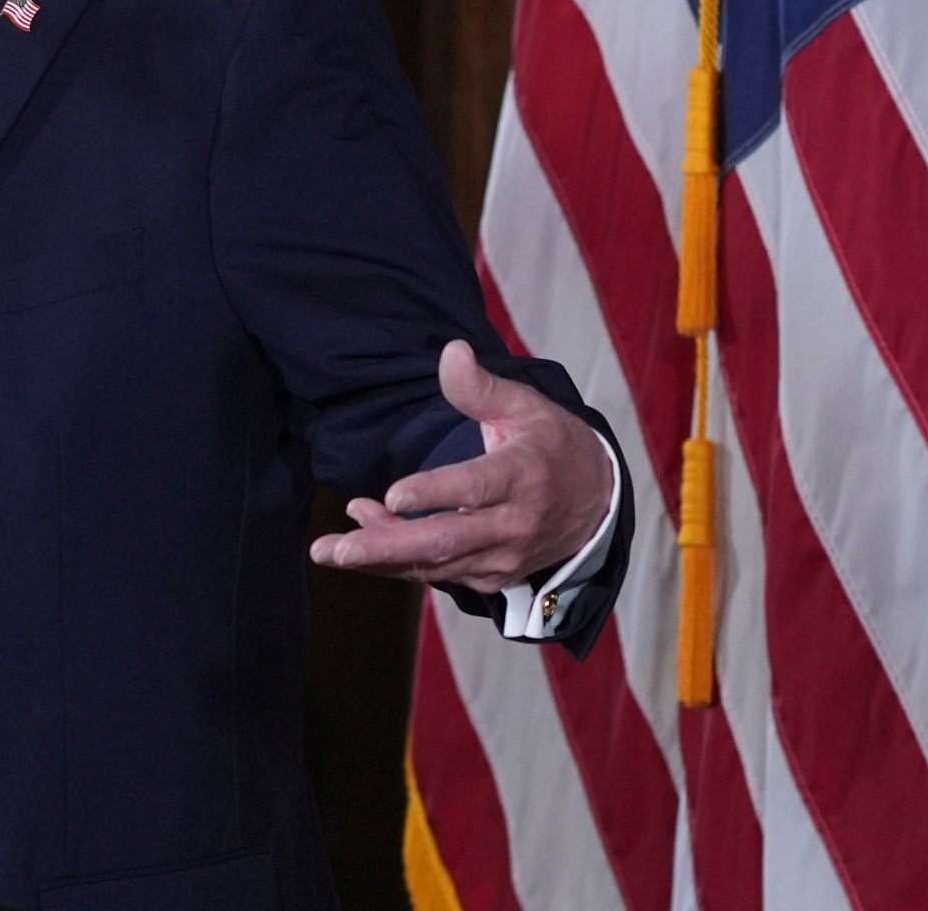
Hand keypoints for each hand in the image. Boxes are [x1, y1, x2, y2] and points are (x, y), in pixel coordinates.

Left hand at [309, 340, 615, 593]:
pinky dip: (398, 563)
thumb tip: (451, 350)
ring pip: (435, 564)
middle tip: (335, 549)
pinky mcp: (492, 576)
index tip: (392, 495)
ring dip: (381, 557)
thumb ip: (480, 387)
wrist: (597, 502)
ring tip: (331, 548)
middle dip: (386, 545)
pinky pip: (439, 573)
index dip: (434, 493)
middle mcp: (514, 523)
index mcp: (522, 476)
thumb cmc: (549, 444)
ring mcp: (503, 556)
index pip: (475, 487)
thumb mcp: (524, 406)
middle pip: (446, 540)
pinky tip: (364, 537)